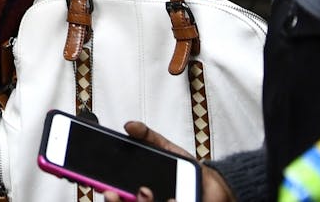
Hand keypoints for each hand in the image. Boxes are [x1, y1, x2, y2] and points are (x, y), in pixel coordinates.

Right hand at [106, 121, 234, 201]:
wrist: (213, 184)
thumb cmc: (185, 170)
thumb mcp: (164, 148)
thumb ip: (147, 136)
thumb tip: (130, 125)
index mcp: (137, 191)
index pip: (117, 197)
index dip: (109, 196)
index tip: (107, 190)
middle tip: (129, 191)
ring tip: (148, 192)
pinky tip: (174, 199)